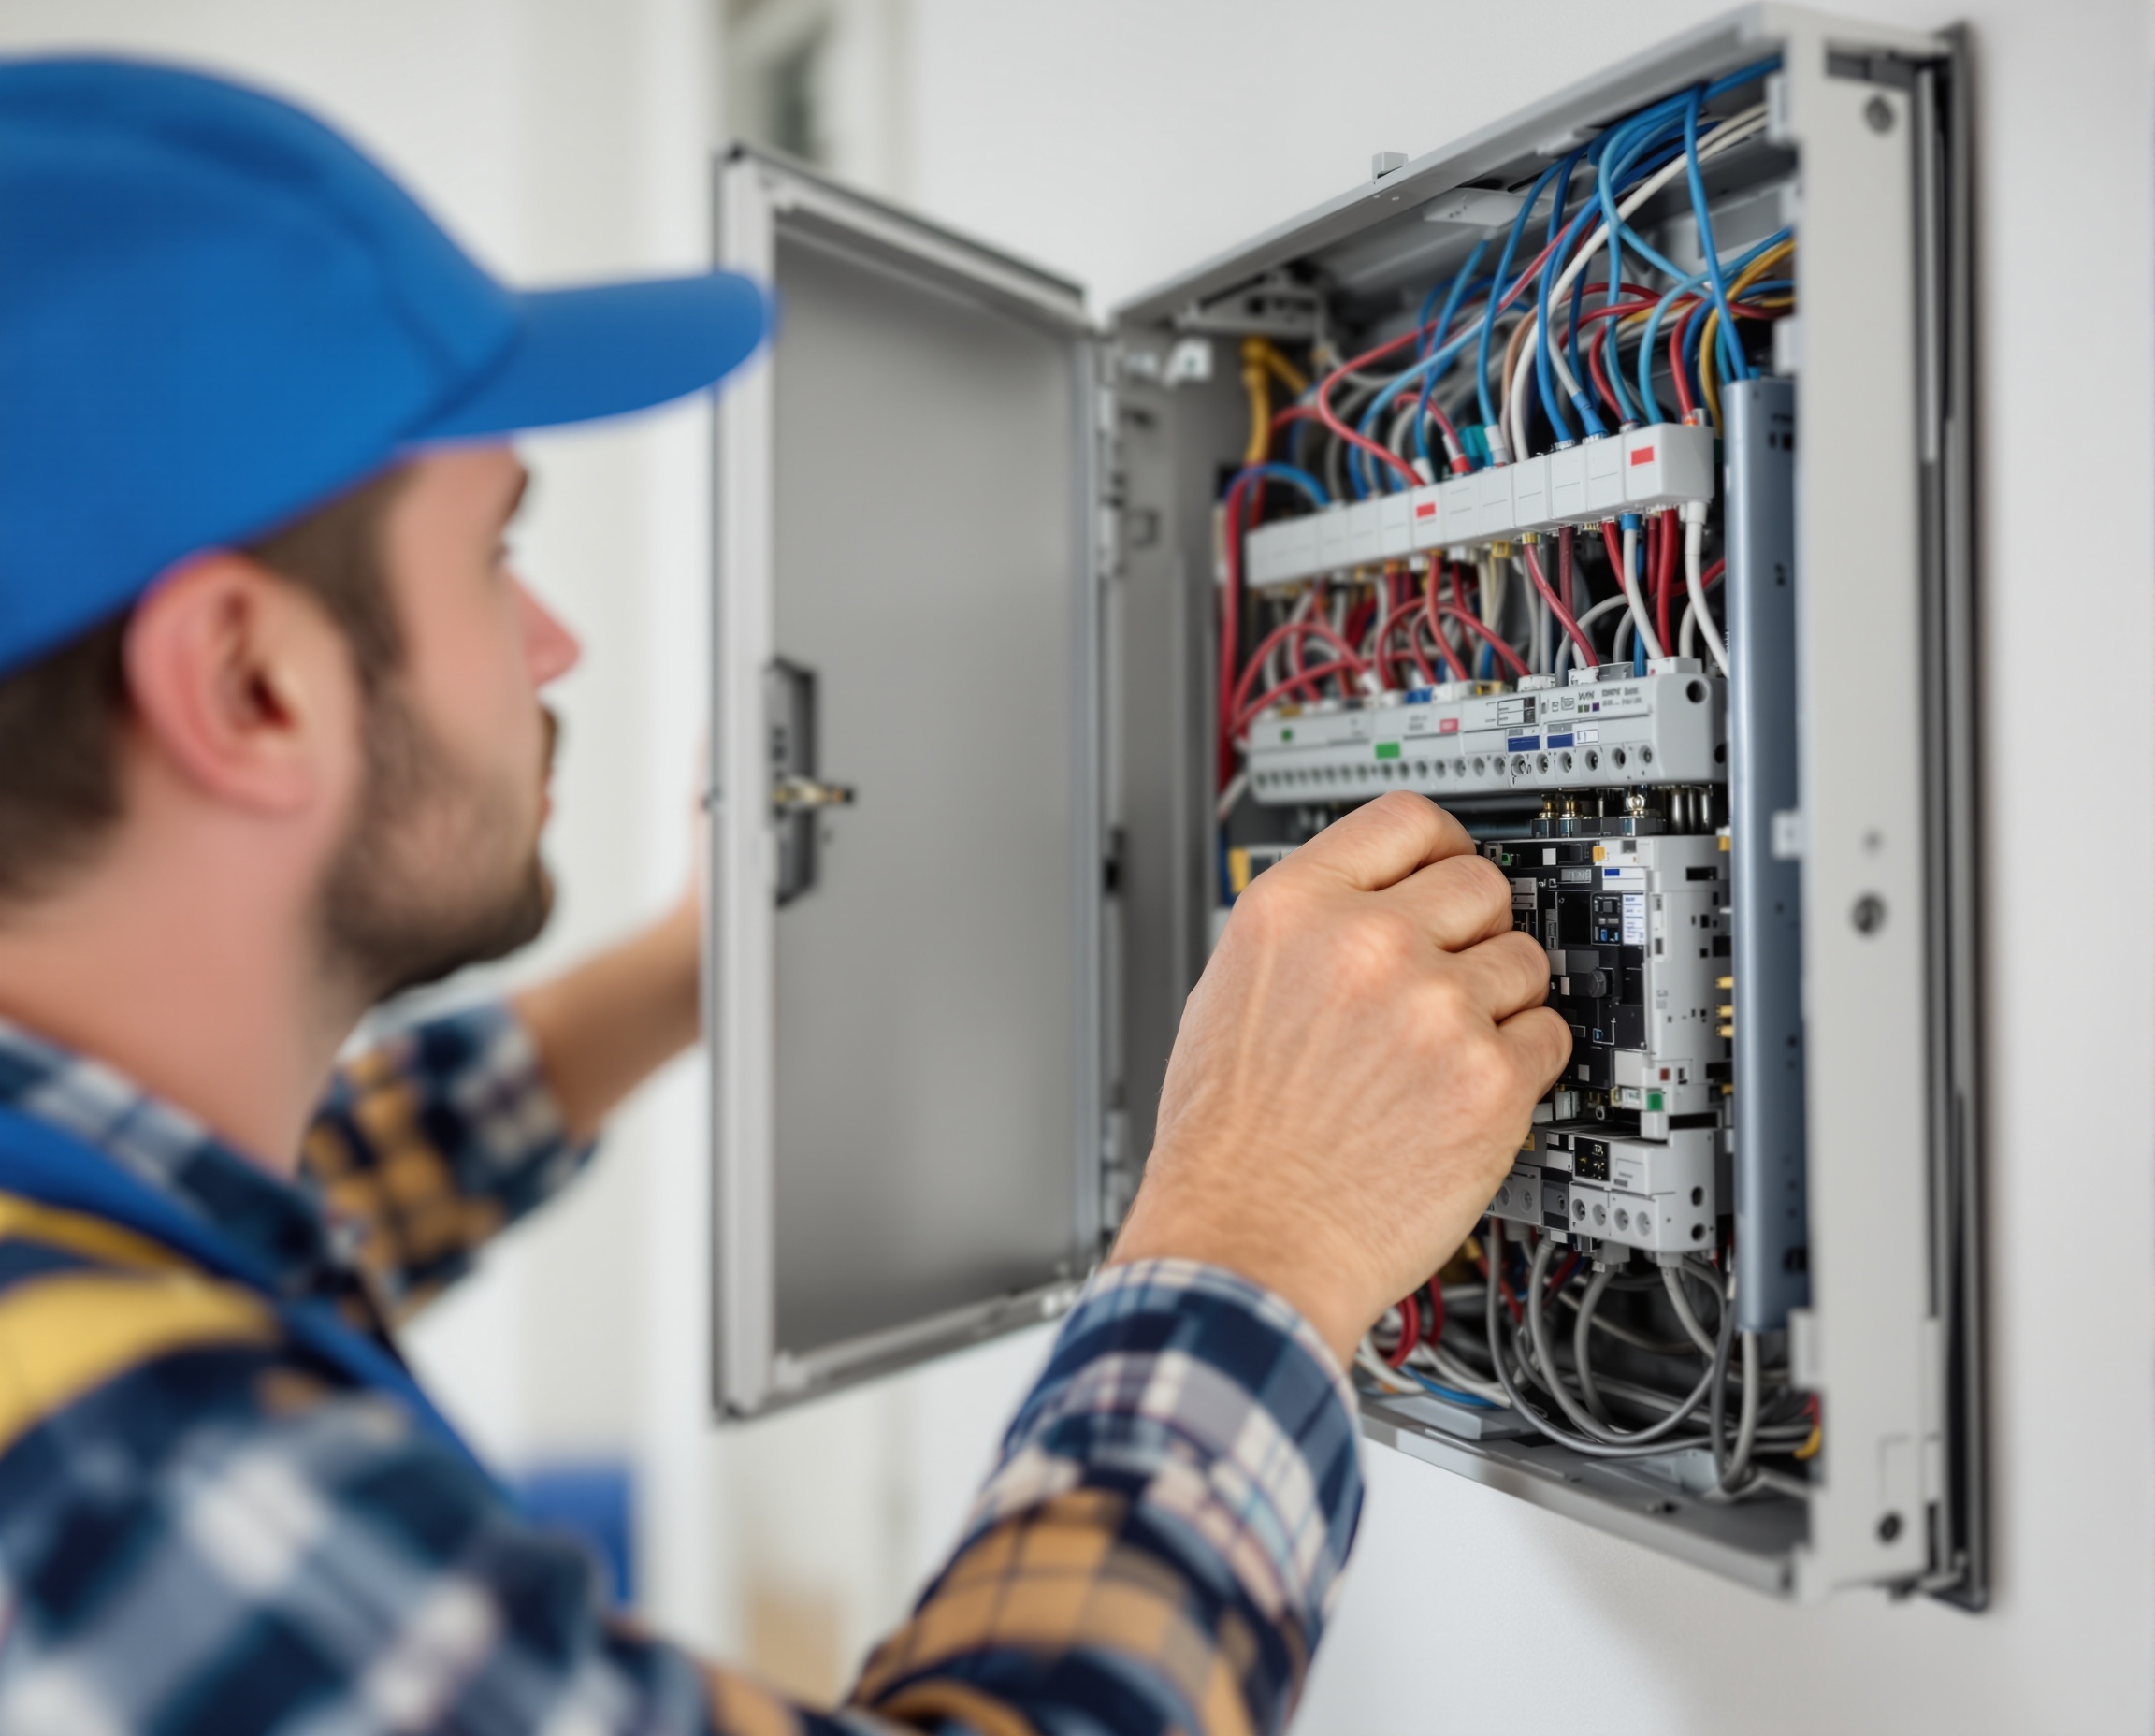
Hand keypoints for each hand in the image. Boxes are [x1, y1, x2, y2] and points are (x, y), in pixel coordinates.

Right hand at [1107, 793, 1570, 1366]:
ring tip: (1449, 1052)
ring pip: (1525, 961)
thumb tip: (1372, 905)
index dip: (1440, 843)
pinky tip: (1470, 1094)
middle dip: (1476, 929)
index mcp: (1294, 910)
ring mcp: (1435, 1009)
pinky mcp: (1489, 1080)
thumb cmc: (1227, 1146)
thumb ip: (1307, 934)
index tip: (1453, 862)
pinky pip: (1548, 1038)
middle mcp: (1367, 944)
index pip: (1404, 820)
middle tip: (1455, 975)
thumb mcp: (1228, 994)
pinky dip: (1522, 1066)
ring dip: (1502, 1002)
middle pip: (1481, 883)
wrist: (1248, 1244)